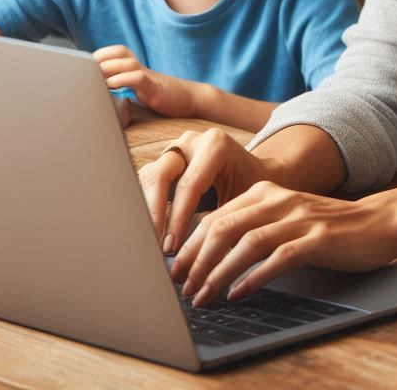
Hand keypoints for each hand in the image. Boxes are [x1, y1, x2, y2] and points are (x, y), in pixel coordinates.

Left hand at [94, 44, 198, 117]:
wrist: (193, 100)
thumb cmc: (165, 98)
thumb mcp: (143, 91)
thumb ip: (127, 87)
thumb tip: (102, 93)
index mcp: (138, 69)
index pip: (117, 52)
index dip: (100, 55)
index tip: (84, 67)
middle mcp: (143, 69)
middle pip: (120, 53)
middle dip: (99, 59)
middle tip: (82, 70)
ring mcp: (150, 77)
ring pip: (127, 62)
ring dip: (108, 68)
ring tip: (93, 77)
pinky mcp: (156, 89)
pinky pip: (139, 78)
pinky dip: (124, 79)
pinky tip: (111, 86)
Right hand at [137, 126, 275, 251]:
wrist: (253, 170)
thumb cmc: (252, 186)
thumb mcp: (246, 199)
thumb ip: (225, 219)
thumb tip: (201, 255)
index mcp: (215, 144)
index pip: (189, 185)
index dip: (178, 219)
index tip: (171, 248)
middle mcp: (190, 142)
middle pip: (159, 176)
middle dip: (152, 214)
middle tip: (152, 246)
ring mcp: (174, 149)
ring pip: (146, 179)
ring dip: (144, 212)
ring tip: (146, 242)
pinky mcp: (163, 162)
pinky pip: (146, 185)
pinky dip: (145, 209)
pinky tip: (147, 233)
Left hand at [173, 180, 396, 307]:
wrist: (376, 223)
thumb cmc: (326, 226)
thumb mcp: (284, 217)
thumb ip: (251, 224)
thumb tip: (206, 246)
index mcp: (267, 191)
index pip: (216, 216)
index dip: (190, 245)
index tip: (174, 271)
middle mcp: (280, 200)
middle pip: (225, 227)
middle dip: (197, 260)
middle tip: (181, 288)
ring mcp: (300, 218)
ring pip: (248, 242)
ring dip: (220, 272)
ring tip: (203, 296)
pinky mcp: (318, 239)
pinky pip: (279, 257)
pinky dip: (255, 277)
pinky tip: (240, 293)